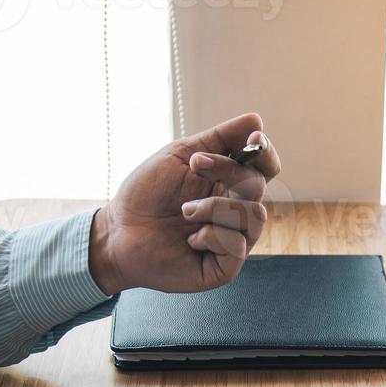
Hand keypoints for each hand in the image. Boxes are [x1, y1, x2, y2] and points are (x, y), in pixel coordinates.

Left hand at [88, 112, 281, 294]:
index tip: (254, 137)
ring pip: (253, 216)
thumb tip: (256, 119)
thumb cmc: (147, 194)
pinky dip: (211, 236)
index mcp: (229, 184)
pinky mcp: (224, 267)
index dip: (266, 152)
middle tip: (193, 167)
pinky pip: (237, 246)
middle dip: (227, 171)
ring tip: (185, 211)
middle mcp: (237, 212)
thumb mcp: (180, 155)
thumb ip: (219, 139)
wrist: (119, 230)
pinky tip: (190, 240)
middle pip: (258, 186)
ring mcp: (233, 241)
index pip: (266, 168)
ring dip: (214, 207)